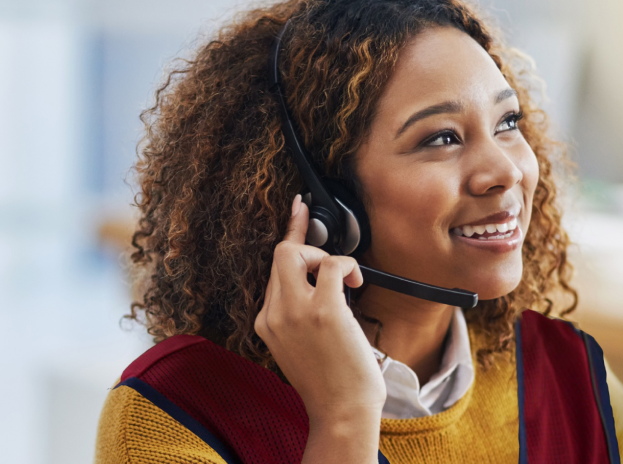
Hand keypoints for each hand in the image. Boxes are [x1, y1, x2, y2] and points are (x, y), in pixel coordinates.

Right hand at [256, 195, 383, 462]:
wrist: (341, 412)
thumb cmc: (331, 384)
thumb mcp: (300, 346)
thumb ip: (298, 314)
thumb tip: (320, 280)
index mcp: (266, 322)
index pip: (272, 270)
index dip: (289, 236)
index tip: (298, 210)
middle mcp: (274, 314)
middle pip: (281, 254)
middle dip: (306, 242)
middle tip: (326, 249)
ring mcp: (295, 311)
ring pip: (296, 252)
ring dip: (325, 255)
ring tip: (345, 281)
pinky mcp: (323, 310)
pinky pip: (330, 264)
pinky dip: (346, 265)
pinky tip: (355, 282)